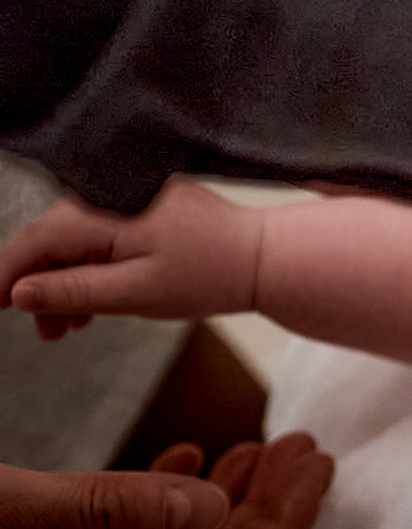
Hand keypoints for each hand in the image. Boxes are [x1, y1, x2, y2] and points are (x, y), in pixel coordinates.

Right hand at [3, 179, 261, 335]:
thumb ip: (74, 291)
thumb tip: (20, 293)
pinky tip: (95, 304)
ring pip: (78, 241)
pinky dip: (94, 269)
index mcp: (102, 210)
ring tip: (69, 329)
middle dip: (41, 287)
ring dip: (68, 282)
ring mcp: (130, 198)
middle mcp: (111, 194)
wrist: (269, 258)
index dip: (7, 275)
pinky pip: (105, 236)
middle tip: (45, 333)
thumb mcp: (136, 293)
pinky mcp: (147, 207)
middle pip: (52, 240)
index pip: (33, 240)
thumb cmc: (211, 275)